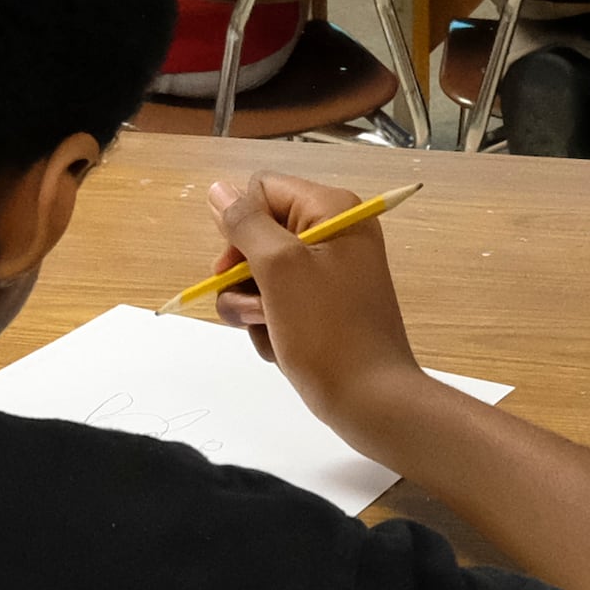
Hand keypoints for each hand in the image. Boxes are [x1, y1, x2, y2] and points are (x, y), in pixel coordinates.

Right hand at [193, 172, 421, 432]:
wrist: (369, 399)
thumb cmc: (328, 330)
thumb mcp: (280, 268)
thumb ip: (245, 224)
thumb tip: (219, 190)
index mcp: (332, 210)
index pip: (262, 192)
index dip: (241, 226)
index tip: (236, 266)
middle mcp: (332, 235)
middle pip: (256, 235)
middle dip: (242, 276)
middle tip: (257, 307)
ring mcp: (327, 274)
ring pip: (258, 275)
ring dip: (251, 307)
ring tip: (271, 331)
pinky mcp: (320, 308)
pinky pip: (275, 304)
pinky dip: (268, 326)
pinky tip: (282, 346)